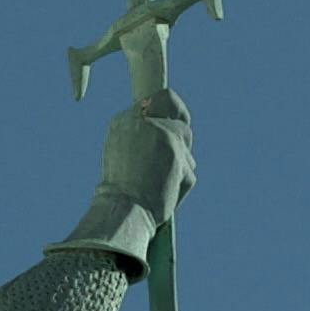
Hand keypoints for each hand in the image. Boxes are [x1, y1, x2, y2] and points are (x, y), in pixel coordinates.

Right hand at [93, 82, 196, 228]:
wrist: (121, 210)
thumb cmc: (121, 194)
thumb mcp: (122, 157)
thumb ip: (144, 139)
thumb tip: (177, 136)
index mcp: (123, 121)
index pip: (160, 100)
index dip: (175, 111)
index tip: (182, 121)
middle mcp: (140, 120)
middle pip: (180, 120)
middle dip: (183, 141)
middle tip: (177, 160)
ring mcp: (158, 131)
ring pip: (185, 143)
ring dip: (180, 167)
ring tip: (161, 186)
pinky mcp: (174, 148)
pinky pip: (188, 167)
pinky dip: (181, 185)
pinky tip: (164, 193)